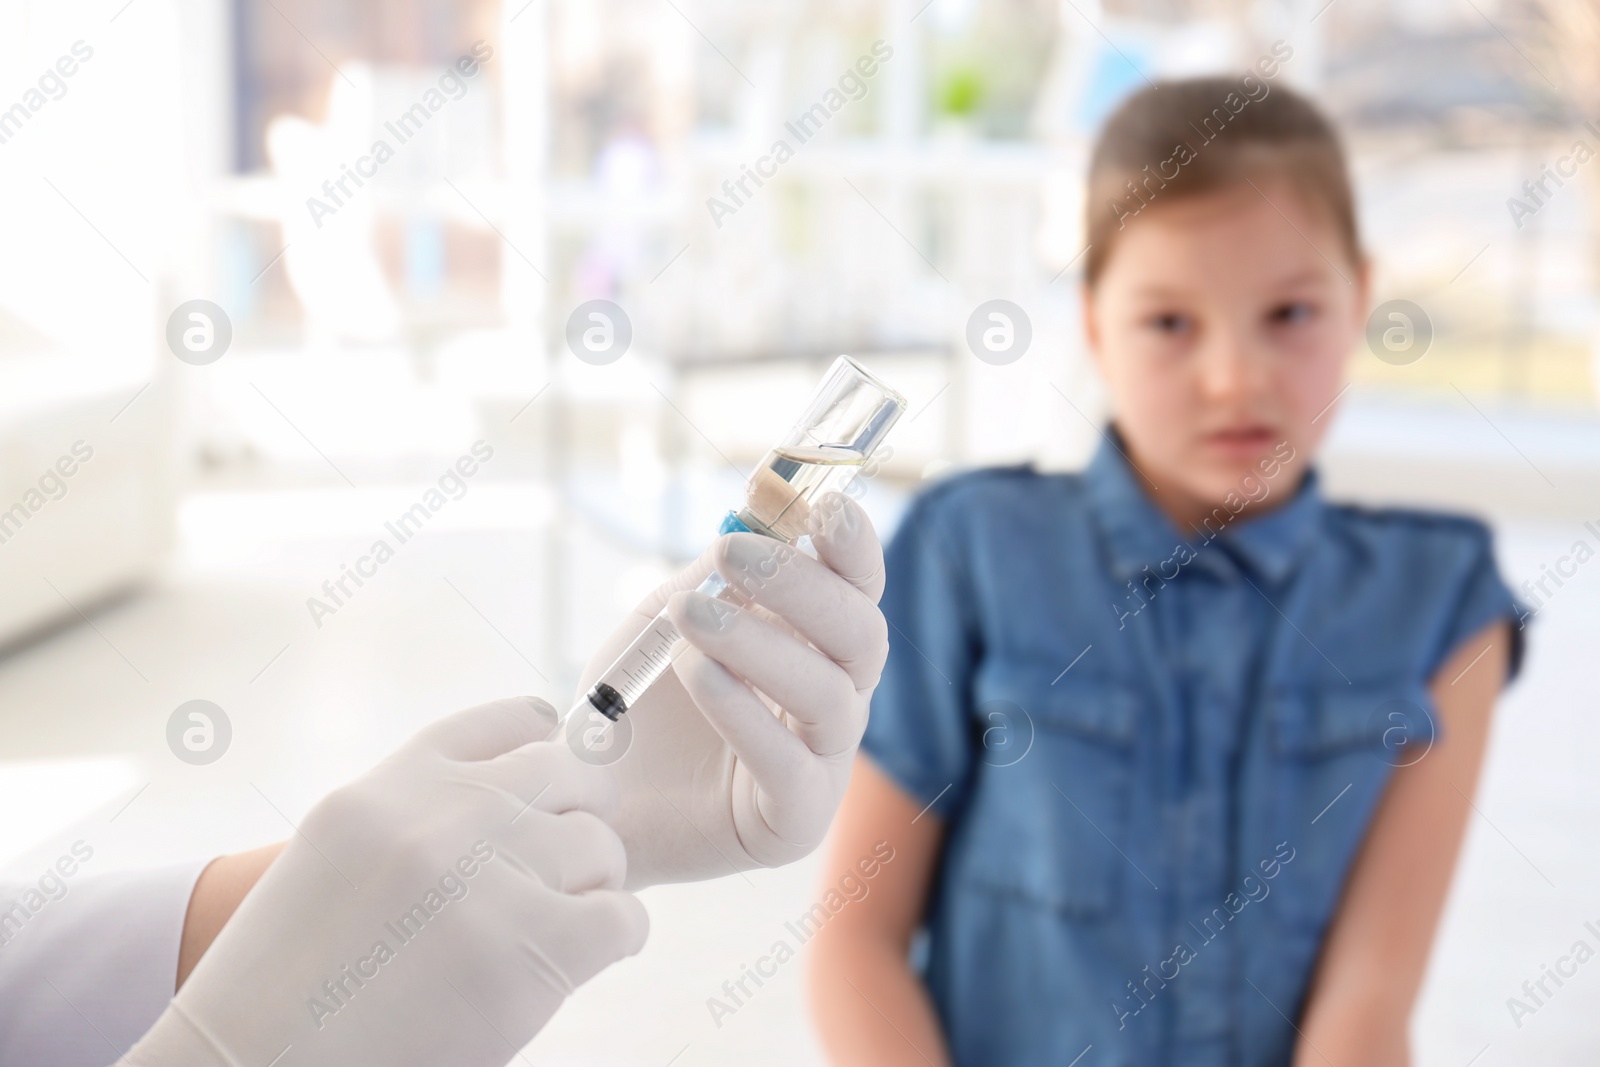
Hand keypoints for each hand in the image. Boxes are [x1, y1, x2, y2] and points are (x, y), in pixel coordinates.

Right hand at [121, 698, 646, 1066]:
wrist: (262, 1064)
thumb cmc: (295, 983)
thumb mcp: (338, 859)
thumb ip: (421, 818)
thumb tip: (524, 800)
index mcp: (391, 787)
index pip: (508, 724)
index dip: (544, 748)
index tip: (554, 783)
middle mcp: (445, 814)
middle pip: (569, 774)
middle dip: (580, 816)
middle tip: (565, 869)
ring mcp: (491, 875)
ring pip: (602, 847)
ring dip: (594, 886)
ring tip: (557, 927)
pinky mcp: (534, 945)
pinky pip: (622, 918)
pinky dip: (615, 940)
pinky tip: (577, 963)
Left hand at [575, 493, 888, 886]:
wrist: (586, 801)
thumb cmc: (635, 705)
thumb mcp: (666, 621)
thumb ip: (712, 576)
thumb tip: (752, 524)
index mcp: (816, 645)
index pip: (858, 589)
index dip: (854, 548)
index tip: (824, 509)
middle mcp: (835, 700)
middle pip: (861, 635)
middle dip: (802, 586)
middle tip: (733, 554)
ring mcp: (823, 765)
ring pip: (830, 694)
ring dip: (760, 643)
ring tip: (690, 616)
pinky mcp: (794, 822)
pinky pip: (791, 765)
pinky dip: (744, 711)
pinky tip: (695, 673)